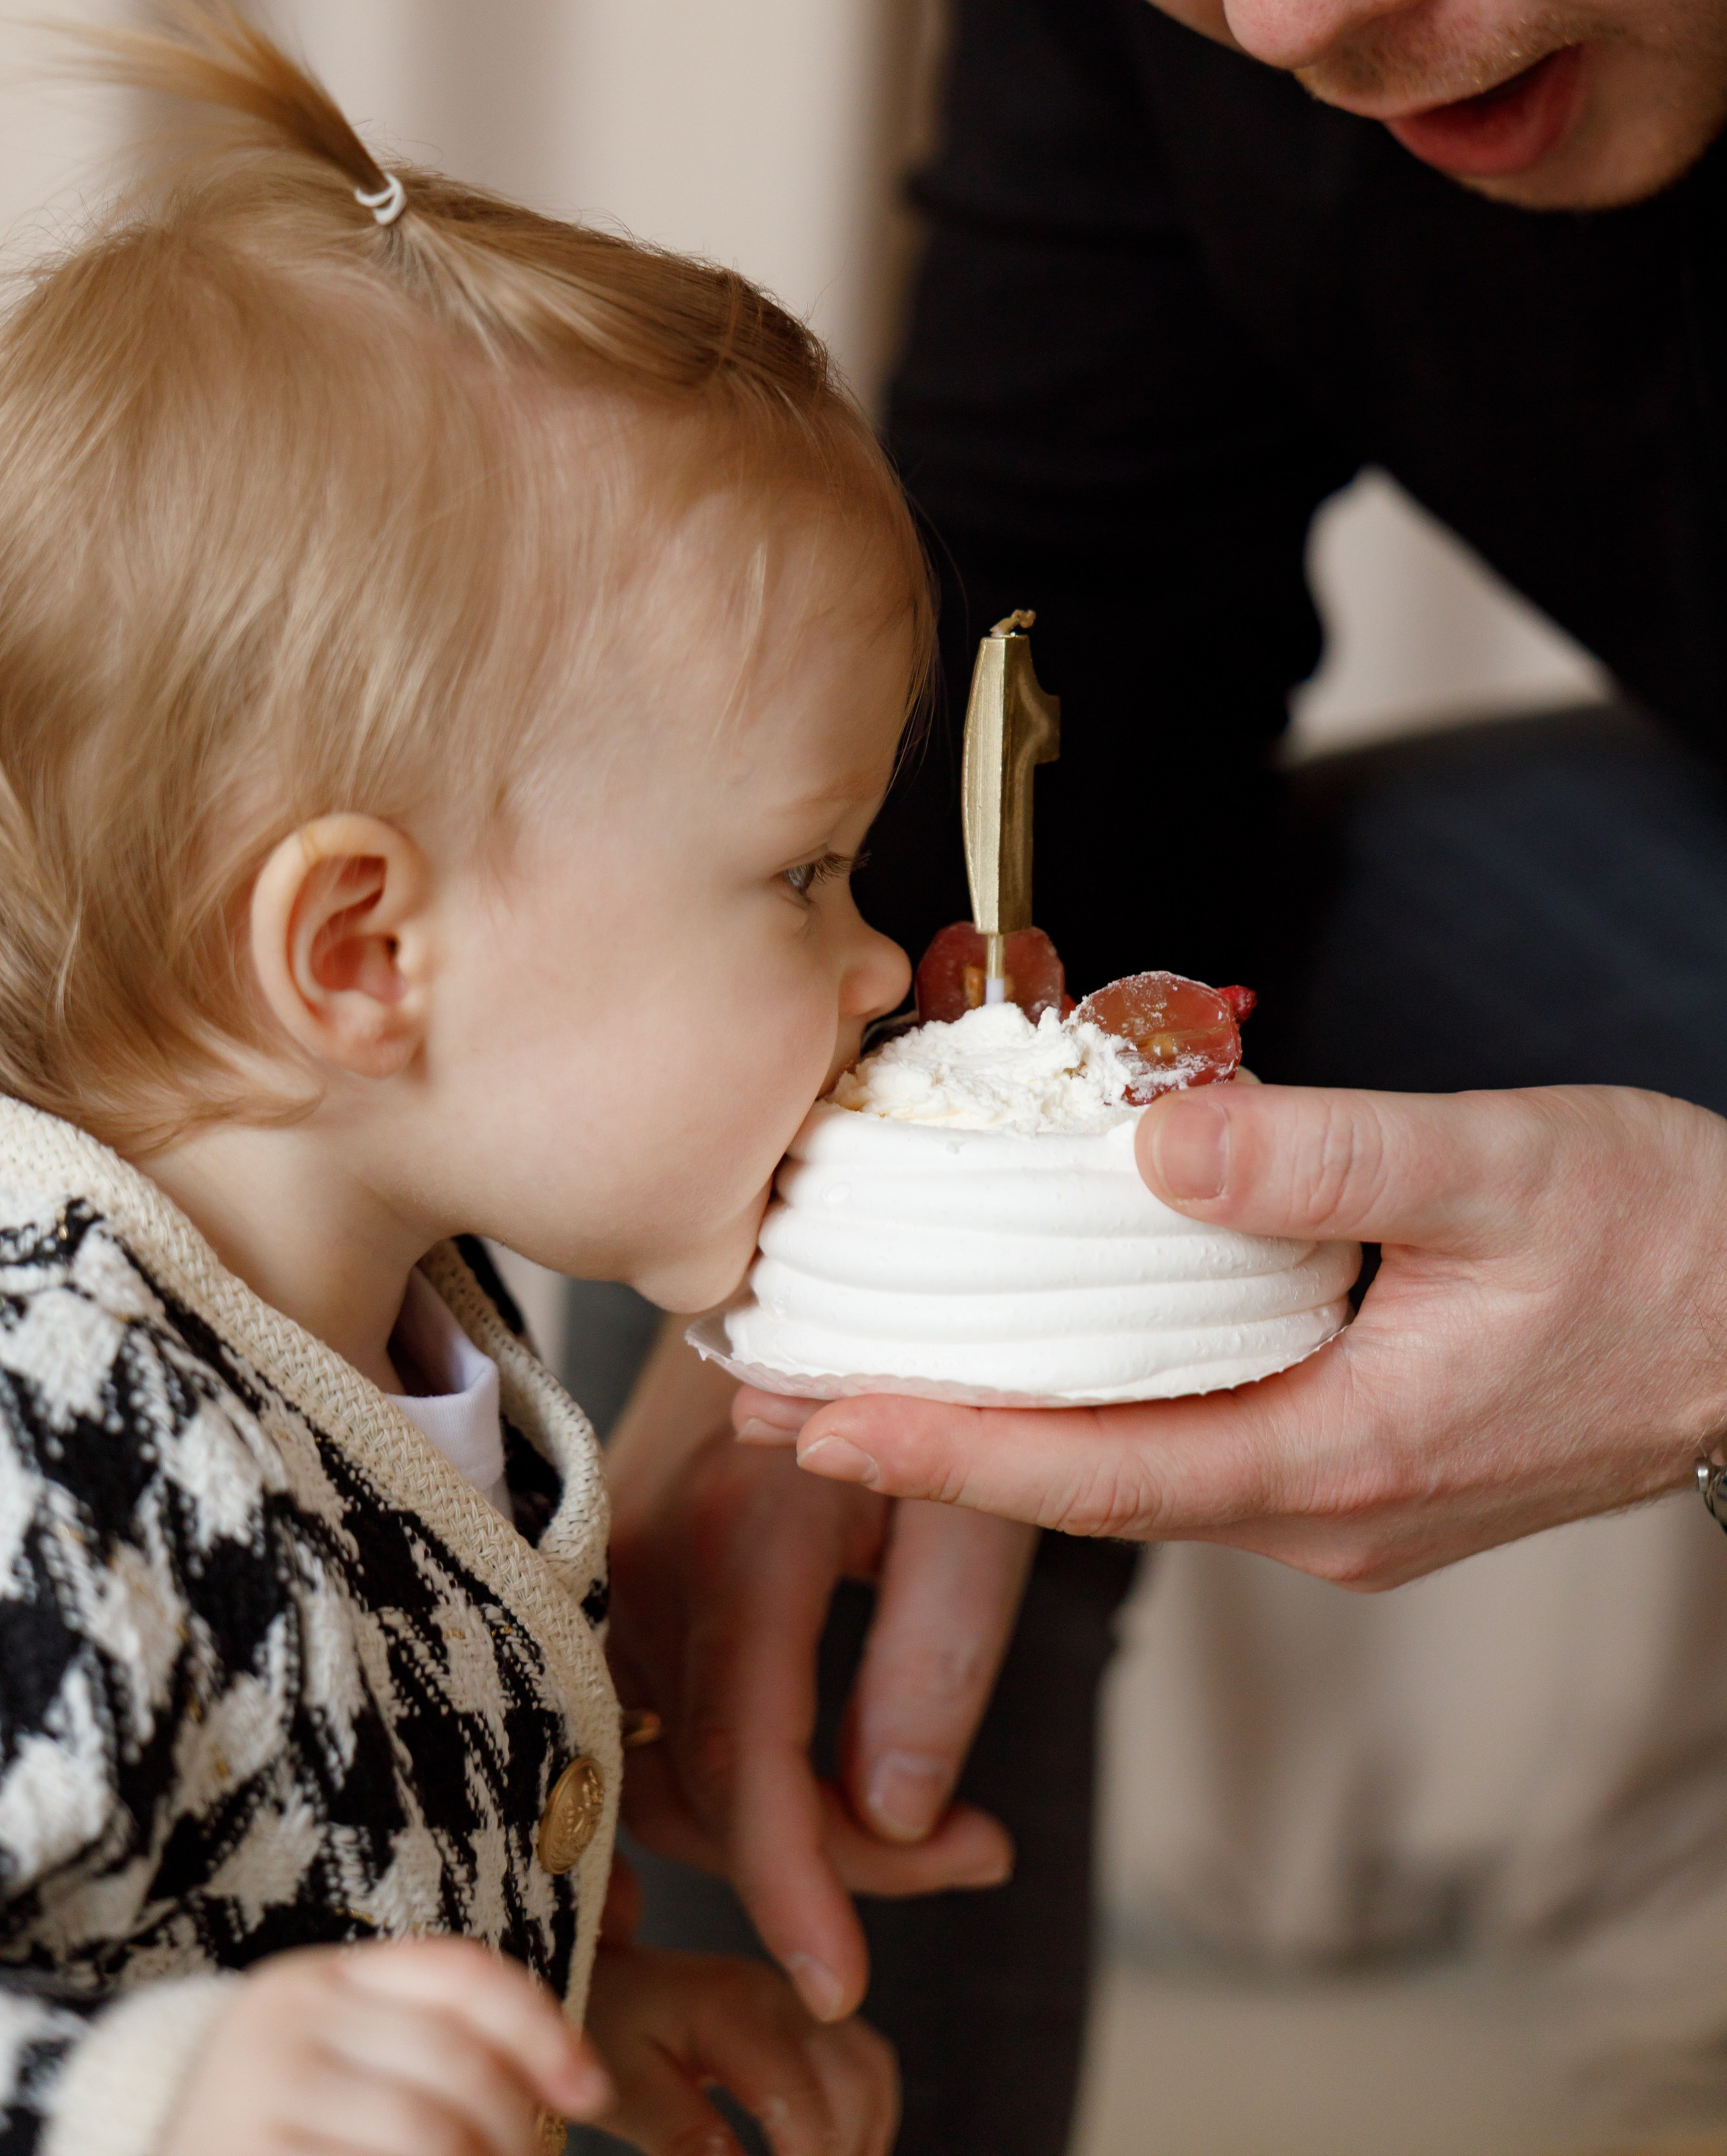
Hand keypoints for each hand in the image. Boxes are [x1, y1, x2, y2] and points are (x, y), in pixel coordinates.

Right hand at [160, 1936, 610, 2155]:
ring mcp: (250, 2100)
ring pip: (427, 2138)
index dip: (541, 2027)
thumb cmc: (281, 2141)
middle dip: (515, 2133)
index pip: (458, 1973)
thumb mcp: (344, 2072)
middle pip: (455, 2066)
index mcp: (313, 1981)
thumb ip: (431, 2052)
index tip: (592, 2089)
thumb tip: (583, 2080)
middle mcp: (277, 2024)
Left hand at [583, 1945, 896, 2155]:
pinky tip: (837, 2153)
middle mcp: (782, 1995)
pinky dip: (863, 2114)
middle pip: (854, 2086)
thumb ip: (686, 2141)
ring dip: (863, 2137)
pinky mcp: (802, 2010)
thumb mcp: (628, 2090)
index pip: (803, 2104)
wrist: (603, 1971)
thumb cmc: (602, 2024)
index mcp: (736, 2010)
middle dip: (843, 2154)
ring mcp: (798, 1997)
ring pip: (870, 2071)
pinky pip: (862, 2060)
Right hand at [607, 1332, 1033, 2020]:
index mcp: (746, 1528)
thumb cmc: (932, 1365)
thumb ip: (933, 1658)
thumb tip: (896, 1822)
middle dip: (826, 1863)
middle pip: (702, 1785)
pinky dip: (747, 1774)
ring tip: (939, 1821)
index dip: (789, 1886)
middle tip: (972, 1854)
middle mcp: (658, 1551)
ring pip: (674, 1765)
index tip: (839, 1983)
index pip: (742, 1757)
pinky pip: (662, 1717)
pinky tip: (844, 1775)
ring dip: (793, 1823)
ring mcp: (626, 1559)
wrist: (841, 1264)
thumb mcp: (975, 1503)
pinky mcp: (627, 1569)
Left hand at [739, 1083, 1726, 1589]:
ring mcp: (1345, 1502)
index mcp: (1343, 1454)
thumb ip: (1329, 1158)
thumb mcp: (1499, 1165)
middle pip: (1087, 1486)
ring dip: (1000, 1429)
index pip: (1097, 1468)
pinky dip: (1089, 1408)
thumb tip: (1156, 1151)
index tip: (815, 1422)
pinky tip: (1037, 1354)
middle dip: (930, 1450)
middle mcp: (1326, 1509)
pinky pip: (1191, 1448)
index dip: (945, 1450)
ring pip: (1135, 1472)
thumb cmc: (1661, 1238)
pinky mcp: (1364, 1467)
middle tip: (776, 1401)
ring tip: (866, 1376)